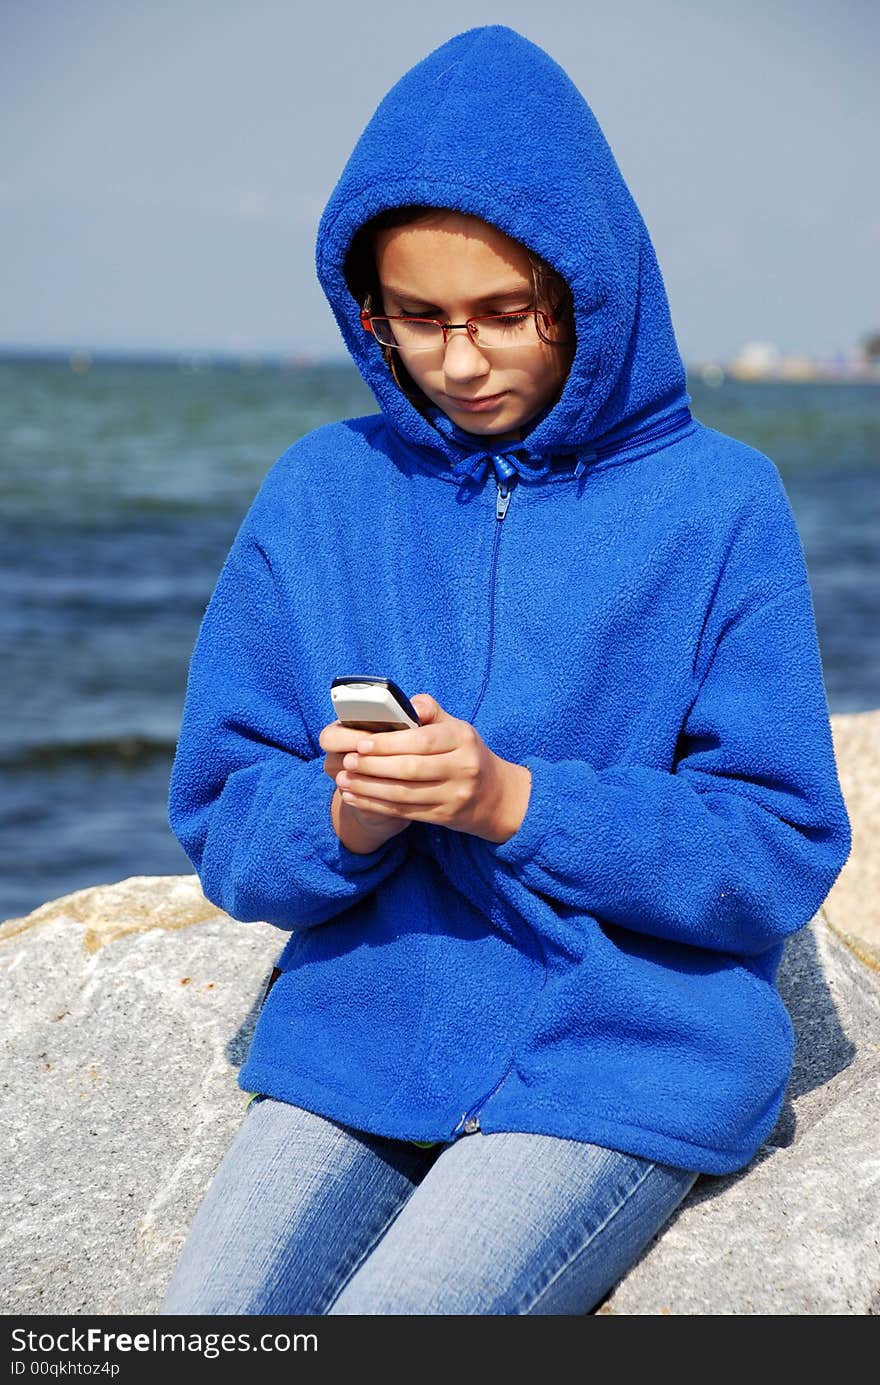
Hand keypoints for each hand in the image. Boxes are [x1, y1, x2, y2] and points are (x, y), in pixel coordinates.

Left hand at [322, 693, 531, 842]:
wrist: (495, 794)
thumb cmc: (465, 752)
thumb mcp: (456, 726)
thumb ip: (429, 711)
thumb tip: (403, 702)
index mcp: (462, 739)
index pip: (421, 741)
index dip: (389, 744)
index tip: (362, 744)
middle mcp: (462, 767)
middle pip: (410, 770)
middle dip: (374, 767)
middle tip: (348, 762)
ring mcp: (455, 795)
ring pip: (404, 794)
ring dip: (369, 789)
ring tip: (344, 780)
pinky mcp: (445, 816)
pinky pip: (405, 812)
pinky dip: (376, 806)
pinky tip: (355, 798)